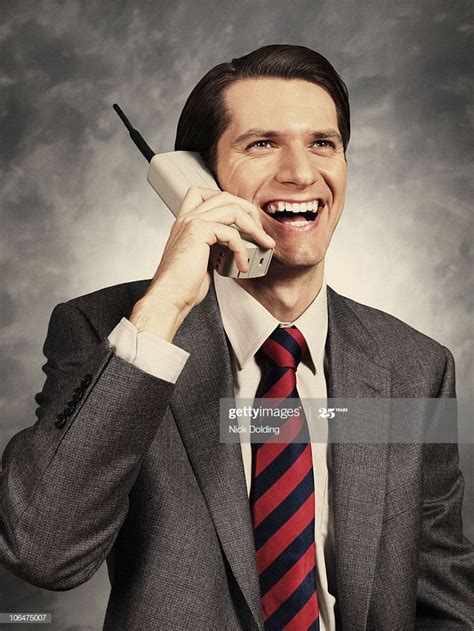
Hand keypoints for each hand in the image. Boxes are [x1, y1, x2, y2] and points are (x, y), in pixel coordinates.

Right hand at [130, 187, 274, 340]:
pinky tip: (242, 265)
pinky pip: (232, 233)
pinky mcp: (198, 232)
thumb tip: (236, 245)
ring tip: (263, 244)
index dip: (231, 202)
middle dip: (249, 212)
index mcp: (186, 222)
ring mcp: (191, 222)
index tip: (246, 221)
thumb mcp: (202, 259)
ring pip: (233, 210)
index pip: (207, 194)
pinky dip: (243, 250)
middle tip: (260, 232)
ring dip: (254, 228)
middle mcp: (187, 218)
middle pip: (226, 197)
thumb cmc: (183, 285)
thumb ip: (215, 245)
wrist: (169, 296)